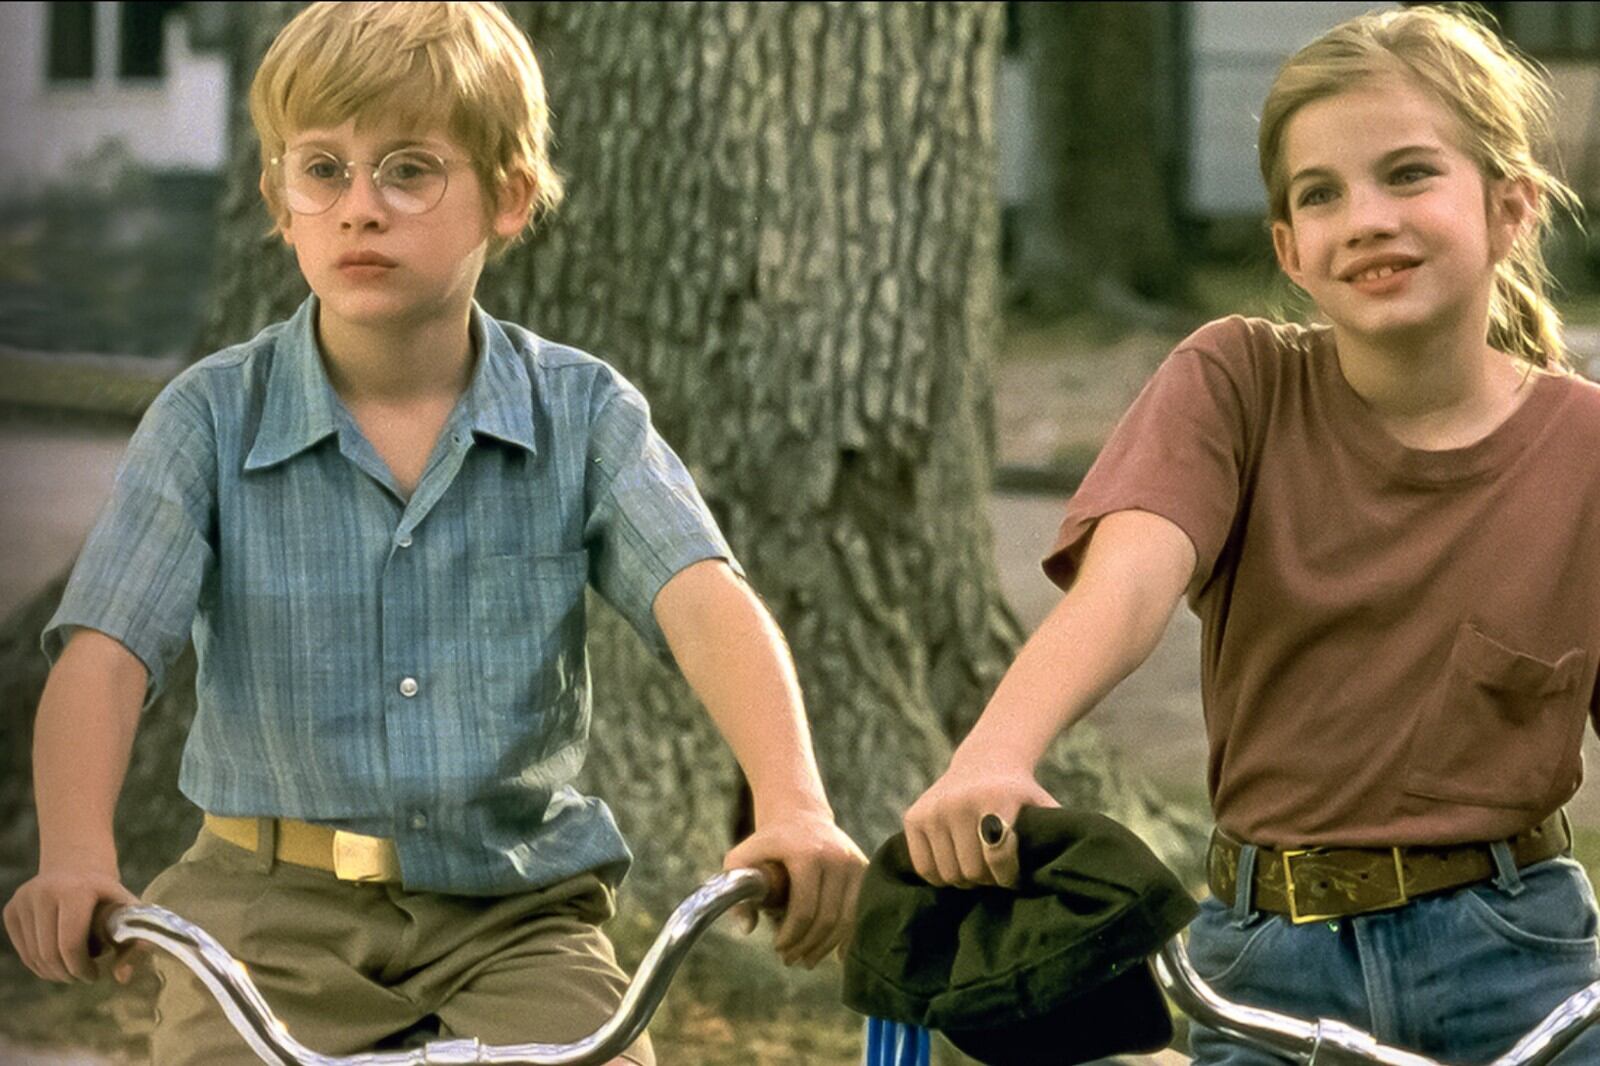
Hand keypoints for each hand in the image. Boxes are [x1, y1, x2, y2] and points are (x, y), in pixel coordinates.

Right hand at [3, 866, 141, 983]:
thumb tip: (123, 977)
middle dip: (68, 973)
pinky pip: (23, 951)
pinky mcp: (11, 910)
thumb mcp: (126, 910)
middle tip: (83, 977)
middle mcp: (44, 892)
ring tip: (72, 969)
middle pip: (50, 953)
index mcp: (75, 890)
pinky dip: (39, 965)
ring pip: (34, 956)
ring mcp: (24, 900)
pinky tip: (57, 962)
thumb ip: (133, 941)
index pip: (70, 944)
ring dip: (54, 972)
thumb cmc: (106, 895)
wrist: (77, 867)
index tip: (94, 975)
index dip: (81, 968)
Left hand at [722, 811, 866, 968]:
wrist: (799, 815)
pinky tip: (836, 955)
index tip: (777, 947)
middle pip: (828, 919)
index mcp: (808, 854)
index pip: (805, 909)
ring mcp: (855, 864)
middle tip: (789, 959)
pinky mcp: (866, 870)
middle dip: (807, 945)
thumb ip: (737, 892)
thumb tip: (747, 928)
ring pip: (847, 920)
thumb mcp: (741, 859)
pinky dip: (849, 937)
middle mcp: (837, 858)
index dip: (791, 935)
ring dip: (826, 946)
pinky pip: (861, 912)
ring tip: (806, 959)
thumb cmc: (767, 842)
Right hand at [903, 757, 1056, 888]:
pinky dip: (940, 876)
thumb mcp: (1043, 806)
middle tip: (996, 873)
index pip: (997, 859)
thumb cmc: (1020, 794)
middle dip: (987, 880)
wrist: (986, 761)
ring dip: (965, 880)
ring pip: (947, 875)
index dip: (1009, 877)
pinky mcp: (913, 817)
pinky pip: (924, 868)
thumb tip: (1076, 874)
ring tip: (978, 868)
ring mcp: (932, 810)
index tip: (1015, 878)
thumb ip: (1058, 835)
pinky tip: (956, 862)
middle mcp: (958, 802)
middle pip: (971, 873)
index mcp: (994, 799)